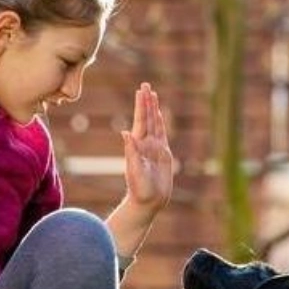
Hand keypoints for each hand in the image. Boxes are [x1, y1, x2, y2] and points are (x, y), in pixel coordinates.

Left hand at [121, 83, 173, 216]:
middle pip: (147, 118)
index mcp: (137, 145)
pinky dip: (160, 123)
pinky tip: (159, 115)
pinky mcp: (163, 155)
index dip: (141, 105)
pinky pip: (162, 135)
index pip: (140, 120)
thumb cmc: (140, 189)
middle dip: (146, 102)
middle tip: (145, 85)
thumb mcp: (134, 170)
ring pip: (154, 124)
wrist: (148, 202)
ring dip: (153, 109)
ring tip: (152, 95)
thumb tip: (125, 132)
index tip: (141, 90)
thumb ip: (131, 151)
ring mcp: (154, 148)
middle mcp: (145, 144)